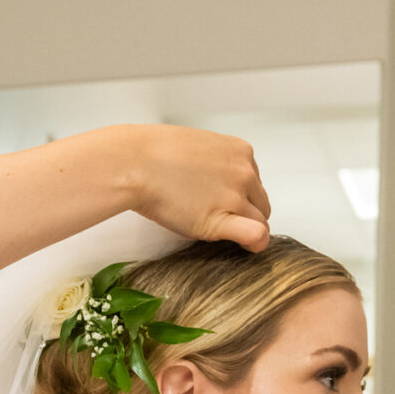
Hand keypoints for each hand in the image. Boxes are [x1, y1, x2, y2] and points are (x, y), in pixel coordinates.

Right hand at [127, 126, 272, 250]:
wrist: (134, 162)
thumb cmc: (153, 153)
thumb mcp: (197, 146)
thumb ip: (215, 164)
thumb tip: (213, 182)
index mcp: (240, 151)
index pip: (255, 182)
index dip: (240, 196)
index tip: (223, 202)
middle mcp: (244, 171)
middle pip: (260, 203)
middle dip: (244, 213)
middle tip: (216, 216)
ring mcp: (236, 195)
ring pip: (259, 221)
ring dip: (243, 228)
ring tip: (214, 228)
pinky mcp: (222, 218)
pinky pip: (256, 235)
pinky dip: (254, 243)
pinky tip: (244, 246)